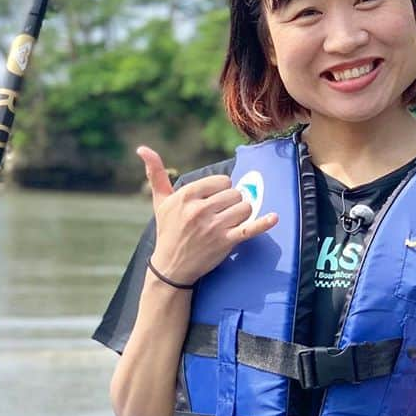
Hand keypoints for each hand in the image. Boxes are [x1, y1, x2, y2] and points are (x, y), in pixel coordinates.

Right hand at [138, 145, 278, 286]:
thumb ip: (155, 173)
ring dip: (241, 214)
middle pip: (235, 194)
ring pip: (244, 208)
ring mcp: (214, 226)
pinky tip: (273, 218)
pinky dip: (263, 223)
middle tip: (219, 215)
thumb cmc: (168, 231)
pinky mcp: (225, 242)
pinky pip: (250, 228)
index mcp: (186, 195)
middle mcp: (199, 209)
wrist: (171, 267)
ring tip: (229, 222)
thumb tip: (142, 148)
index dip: (221, 191)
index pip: (221, 181)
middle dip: (231, 203)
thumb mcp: (160, 201)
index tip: (213, 201)